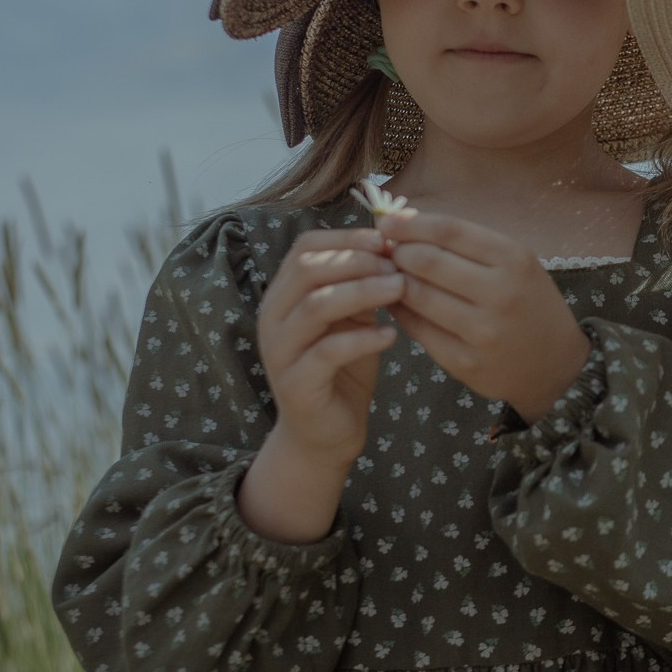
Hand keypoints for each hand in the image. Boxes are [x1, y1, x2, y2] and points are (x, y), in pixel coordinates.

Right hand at [253, 228, 402, 468]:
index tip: (387, 239)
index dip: (347, 237)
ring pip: (317, 305)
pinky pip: (328, 351)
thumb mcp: (351, 318)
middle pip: (309, 269)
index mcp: (282, 294)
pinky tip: (390, 334)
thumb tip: (392, 244)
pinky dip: (363, 338)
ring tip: (400, 289)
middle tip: (397, 265)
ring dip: (363, 291)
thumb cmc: (342, 368)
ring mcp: (279, 351)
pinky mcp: (296, 383)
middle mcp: (272, 317)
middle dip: (358, 260)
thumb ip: (360, 284)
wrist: (323, 434)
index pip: (305, 248)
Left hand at [376, 209, 590, 422]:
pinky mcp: (464, 362)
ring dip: (394, 280)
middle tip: (387, 250)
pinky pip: (418, 330)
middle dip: (398, 251)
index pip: (449, 231)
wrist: (555, 365)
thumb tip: (406, 225)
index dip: (411, 223)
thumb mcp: (515, 263)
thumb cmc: (529, 303)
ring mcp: (482, 332)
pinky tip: (396, 301)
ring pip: (417, 295)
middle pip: (428, 261)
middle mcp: (500, 294)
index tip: (387, 221)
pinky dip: (400, 311)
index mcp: (514, 260)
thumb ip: (467, 245)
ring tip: (388, 274)